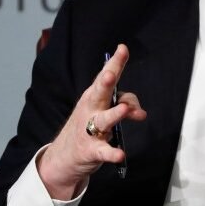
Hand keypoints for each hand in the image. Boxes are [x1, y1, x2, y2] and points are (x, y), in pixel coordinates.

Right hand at [37, 44, 146, 199]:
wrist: (63, 157)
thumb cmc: (88, 126)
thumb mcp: (104, 110)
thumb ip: (126, 103)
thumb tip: (141, 112)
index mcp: (94, 96)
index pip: (105, 76)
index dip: (115, 63)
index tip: (122, 49)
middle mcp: (90, 109)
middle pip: (99, 93)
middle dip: (105, 83)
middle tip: (111, 75)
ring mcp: (89, 130)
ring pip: (103, 120)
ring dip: (114, 114)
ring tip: (125, 109)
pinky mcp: (91, 151)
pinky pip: (103, 151)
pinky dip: (112, 153)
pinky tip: (120, 154)